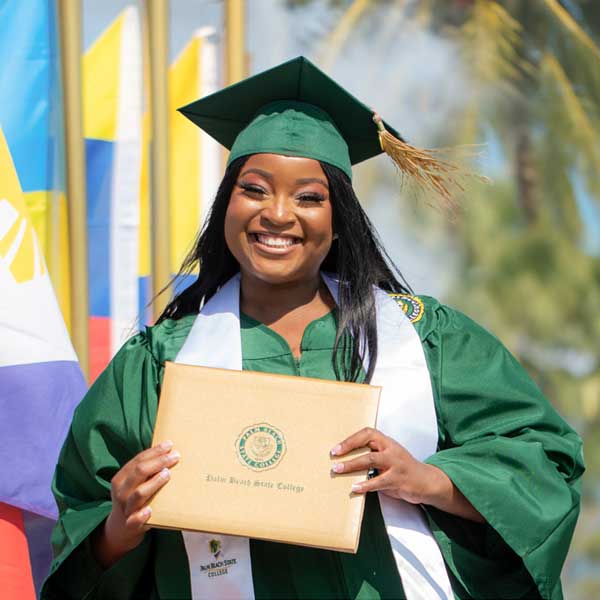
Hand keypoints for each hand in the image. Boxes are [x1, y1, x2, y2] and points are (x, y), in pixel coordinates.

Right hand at [92, 440, 179, 567]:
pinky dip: (141, 515)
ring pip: (139, 493)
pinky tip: (149, 510)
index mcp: (121, 479)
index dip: (154, 452)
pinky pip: (134, 520)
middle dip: (158, 462)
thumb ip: (146, 471)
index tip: (169, 445)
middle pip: (139, 473)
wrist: (120, 529)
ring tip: (167, 474)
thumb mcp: (133, 483)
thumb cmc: (133, 499)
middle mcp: (121, 492)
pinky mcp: (131, 525)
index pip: (137, 461)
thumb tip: (168, 451)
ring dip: (154, 483)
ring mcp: (126, 509)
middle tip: (175, 457)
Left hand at [330, 427, 436, 503]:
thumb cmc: (402, 469)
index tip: (337, 448)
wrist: (427, 481)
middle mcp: (392, 450)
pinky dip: (366, 485)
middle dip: (349, 450)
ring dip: (353, 465)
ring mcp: (396, 464)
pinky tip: (355, 488)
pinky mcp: (399, 479)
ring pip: (372, 460)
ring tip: (338, 470)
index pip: (368, 433)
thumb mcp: (388, 458)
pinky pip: (379, 481)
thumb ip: (372, 457)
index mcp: (387, 442)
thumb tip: (347, 462)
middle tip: (334, 457)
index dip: (351, 439)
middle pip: (368, 445)